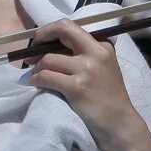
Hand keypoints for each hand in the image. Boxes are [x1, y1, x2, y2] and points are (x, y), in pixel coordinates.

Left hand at [28, 19, 150, 150]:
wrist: (119, 123)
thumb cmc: (108, 98)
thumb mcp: (103, 68)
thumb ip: (85, 54)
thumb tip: (52, 46)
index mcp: (102, 46)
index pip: (70, 27)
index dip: (50, 31)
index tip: (40, 41)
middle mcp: (96, 53)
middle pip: (62, 30)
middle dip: (41, 37)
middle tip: (30, 53)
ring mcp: (87, 69)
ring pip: (48, 59)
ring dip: (37, 68)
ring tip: (36, 77)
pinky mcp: (77, 87)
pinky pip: (46, 77)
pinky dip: (36, 80)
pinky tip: (36, 84)